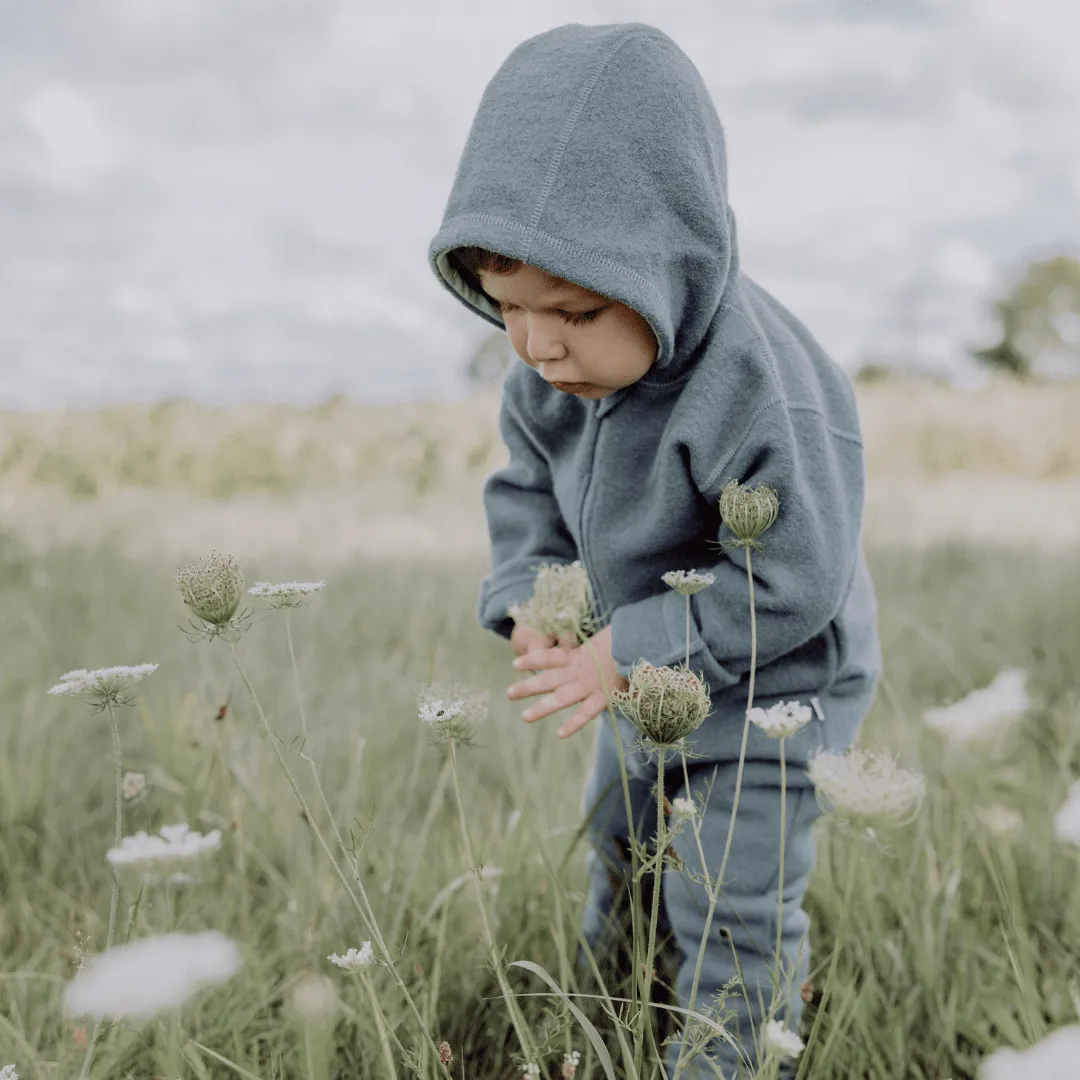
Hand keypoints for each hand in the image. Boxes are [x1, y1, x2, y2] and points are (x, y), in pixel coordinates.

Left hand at [507, 624, 629, 738]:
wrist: (638, 640)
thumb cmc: (624, 639)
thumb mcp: (606, 639)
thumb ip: (598, 648)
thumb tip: (600, 643)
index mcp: (579, 656)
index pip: (550, 657)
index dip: (533, 660)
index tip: (516, 664)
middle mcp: (579, 671)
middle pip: (548, 679)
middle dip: (528, 687)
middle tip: (509, 694)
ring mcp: (589, 685)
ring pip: (561, 698)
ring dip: (542, 708)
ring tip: (525, 717)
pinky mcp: (604, 697)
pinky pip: (586, 713)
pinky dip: (574, 723)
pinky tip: (560, 734)